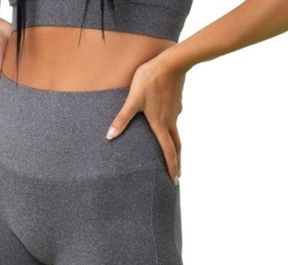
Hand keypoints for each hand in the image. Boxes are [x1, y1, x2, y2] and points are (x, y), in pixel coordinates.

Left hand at [106, 52, 185, 184]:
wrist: (172, 61)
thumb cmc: (150, 80)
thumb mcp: (133, 100)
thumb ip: (122, 119)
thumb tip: (109, 136)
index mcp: (160, 124)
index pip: (168, 151)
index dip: (172, 166)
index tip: (175, 179)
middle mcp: (170, 121)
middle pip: (176, 146)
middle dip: (176, 161)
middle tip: (177, 174)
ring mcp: (175, 112)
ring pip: (176, 134)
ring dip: (175, 147)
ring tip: (173, 154)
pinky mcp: (176, 103)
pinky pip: (173, 120)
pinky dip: (171, 129)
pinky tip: (165, 124)